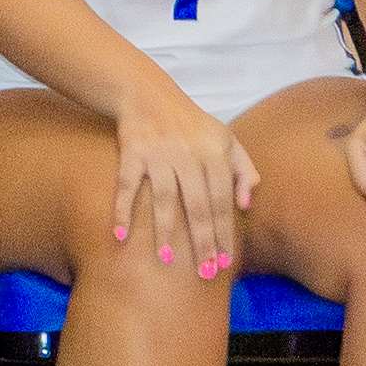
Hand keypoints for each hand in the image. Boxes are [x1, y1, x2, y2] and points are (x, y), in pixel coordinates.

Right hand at [104, 73, 257, 279]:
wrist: (146, 93)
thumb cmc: (191, 123)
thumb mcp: (226, 139)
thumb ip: (244, 170)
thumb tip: (246, 204)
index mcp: (214, 153)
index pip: (223, 201)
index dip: (225, 232)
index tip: (226, 261)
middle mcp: (188, 155)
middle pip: (197, 205)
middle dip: (202, 241)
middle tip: (204, 272)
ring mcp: (158, 154)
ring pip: (164, 199)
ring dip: (164, 231)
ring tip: (167, 260)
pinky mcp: (131, 153)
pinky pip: (126, 186)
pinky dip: (122, 210)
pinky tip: (119, 235)